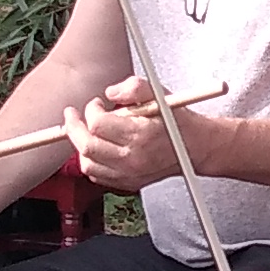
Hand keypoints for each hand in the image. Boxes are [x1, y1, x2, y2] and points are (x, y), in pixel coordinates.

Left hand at [63, 79, 185, 191]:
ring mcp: (130, 174)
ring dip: (81, 145)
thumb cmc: (178, 122)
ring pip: (88, 164)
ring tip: (85, 132)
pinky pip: (98, 176)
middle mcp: (133, 158)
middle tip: (73, 116)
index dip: (91, 110)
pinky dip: (91, 162)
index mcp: (140, 135)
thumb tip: (111, 93)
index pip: (98, 124)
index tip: (96, 103)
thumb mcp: (160, 94)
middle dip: (74, 127)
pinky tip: (96, 149)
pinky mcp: (129, 183)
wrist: (196, 148)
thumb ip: (135, 87)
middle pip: (87, 146)